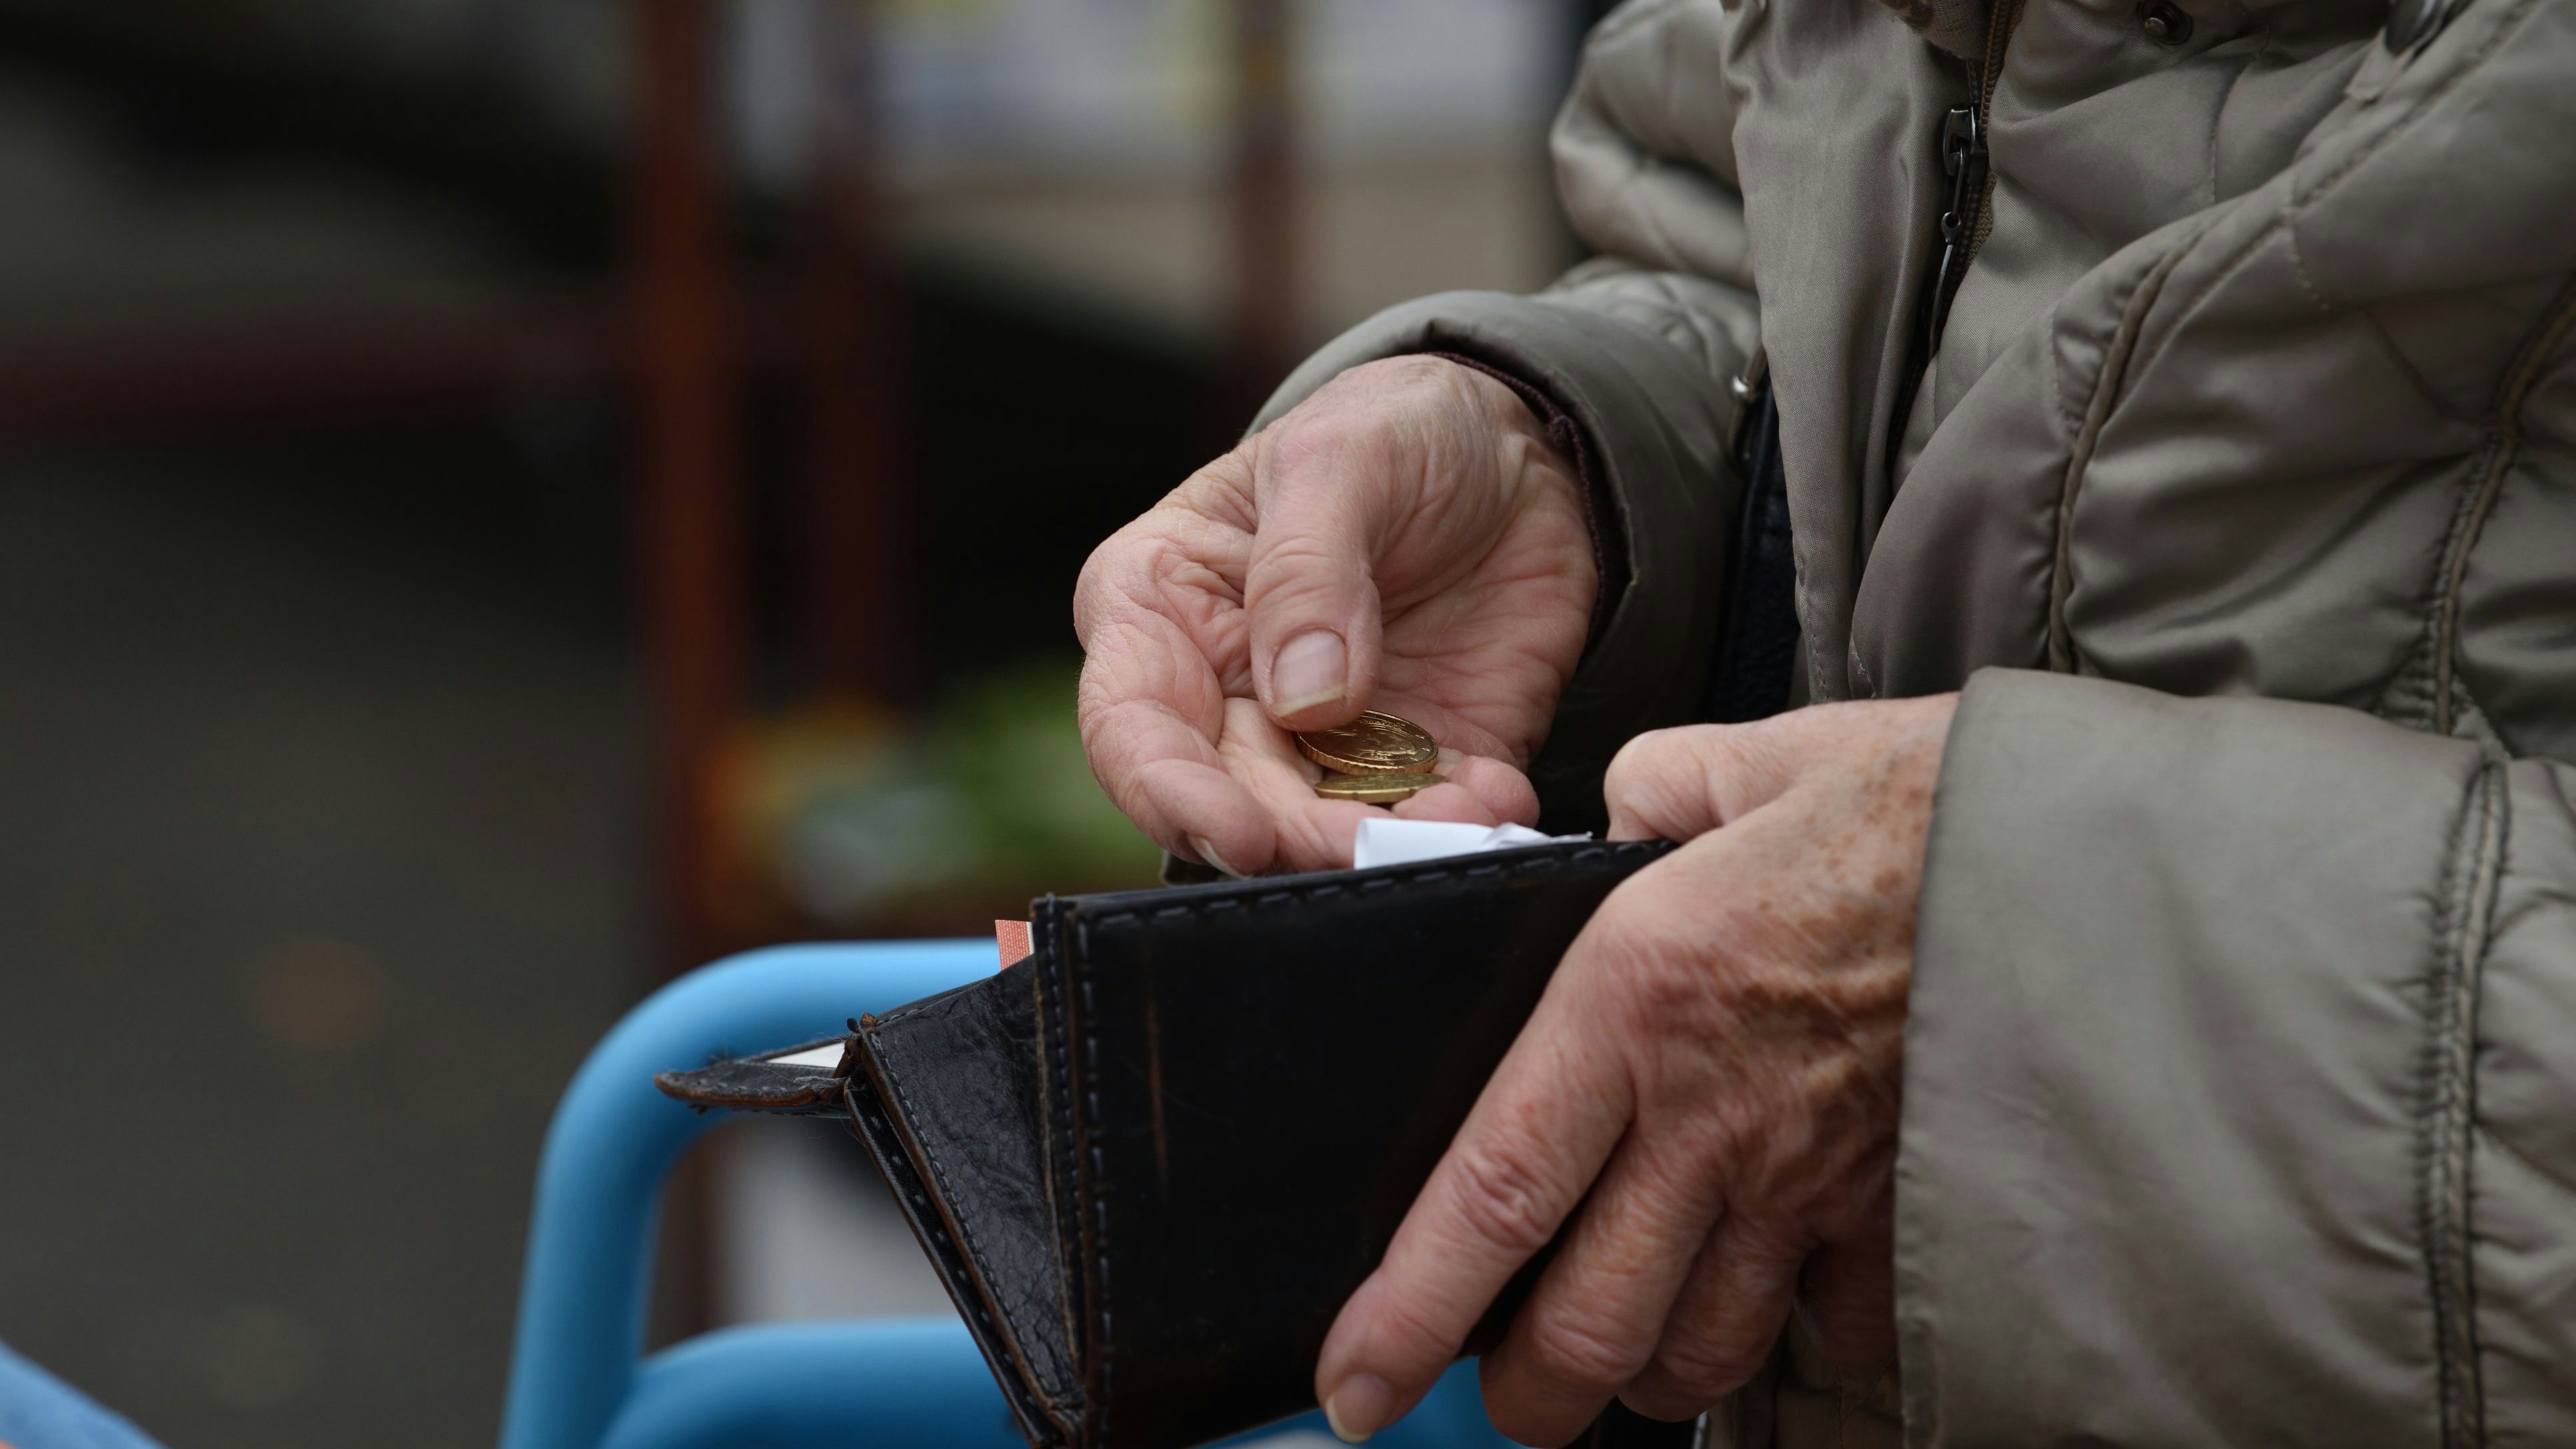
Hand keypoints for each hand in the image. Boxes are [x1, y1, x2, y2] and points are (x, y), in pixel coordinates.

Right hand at [1073, 356, 1594, 875]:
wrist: (1519, 453)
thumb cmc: (1393, 431)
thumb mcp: (1340, 459)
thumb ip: (1306, 568)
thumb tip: (1303, 699)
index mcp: (1162, 606)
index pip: (1131, 721)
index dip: (1170, 791)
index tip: (1241, 834)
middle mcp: (1226, 691)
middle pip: (1231, 799)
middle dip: (1297, 837)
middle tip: (1368, 845)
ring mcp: (1321, 739)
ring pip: (1324, 827)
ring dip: (1385, 843)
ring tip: (1462, 818)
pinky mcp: (1413, 762)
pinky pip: (1426, 819)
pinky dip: (1461, 824)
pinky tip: (1498, 796)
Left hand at [1311, 695, 1959, 1443]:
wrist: (2097, 852)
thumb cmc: (1918, 798)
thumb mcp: (1745, 761)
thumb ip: (1650, 796)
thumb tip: (1617, 819)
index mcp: (1634, 1002)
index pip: (1490, 1196)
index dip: (1408, 1316)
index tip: (1353, 1387)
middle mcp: (1711, 1117)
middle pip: (1587, 1327)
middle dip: (1526, 1396)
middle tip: (1500, 1395)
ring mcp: (1815, 1181)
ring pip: (1701, 1352)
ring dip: (1645, 1377)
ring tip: (1619, 1358)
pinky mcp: (1905, 1207)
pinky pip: (1831, 1329)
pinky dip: (1793, 1339)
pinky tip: (1774, 1304)